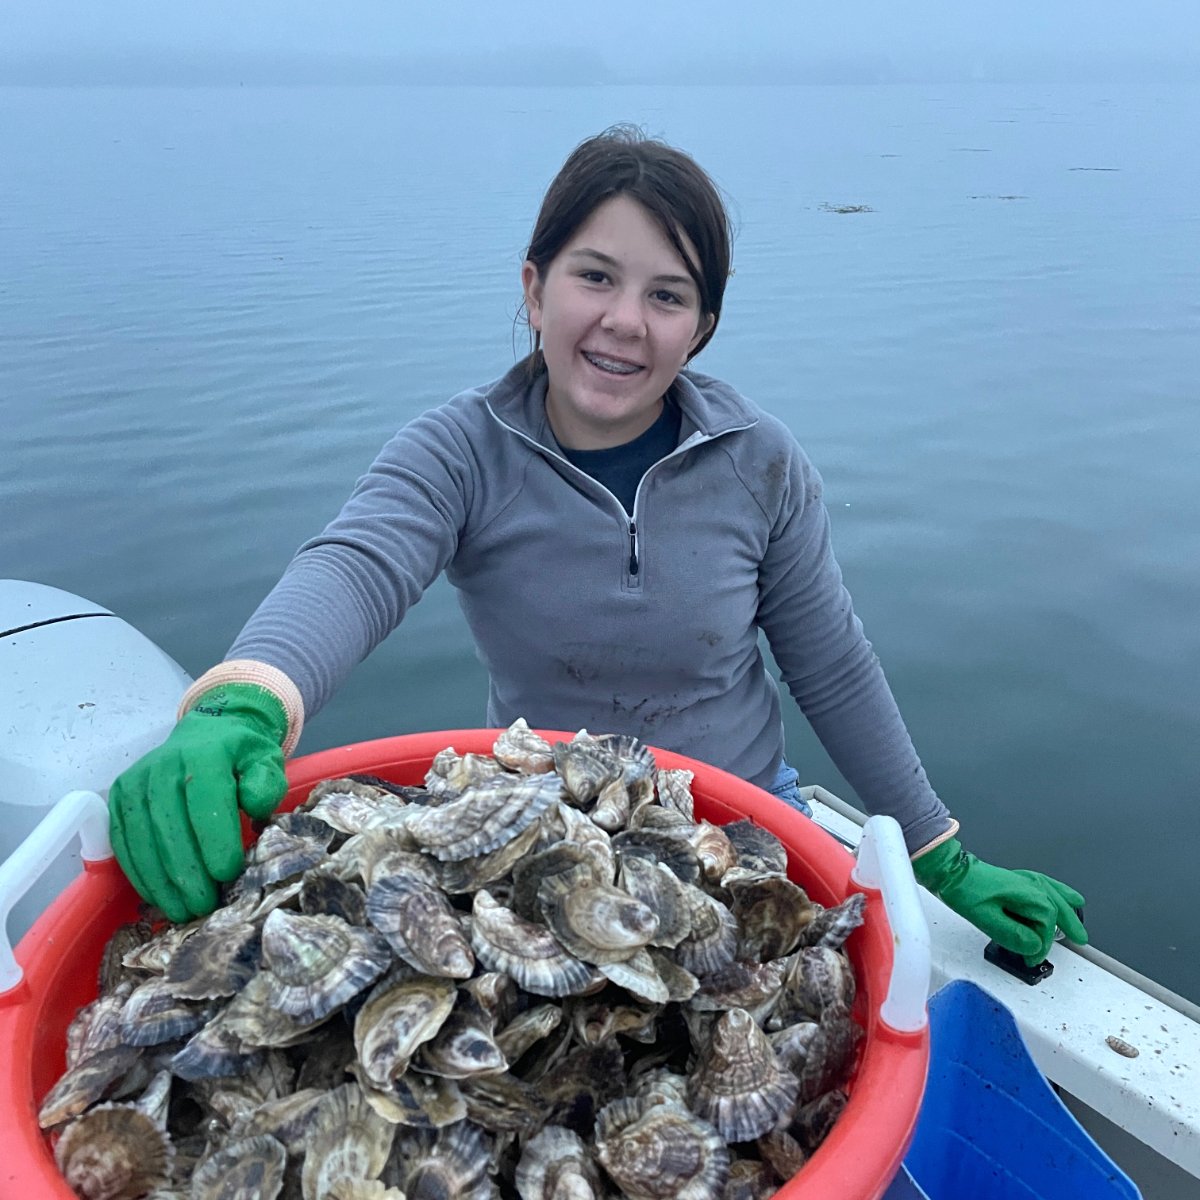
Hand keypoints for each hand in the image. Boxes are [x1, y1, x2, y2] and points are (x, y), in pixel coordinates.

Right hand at [107, 683, 288, 921]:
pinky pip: (125, 844)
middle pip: (170, 829)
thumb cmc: (240, 756)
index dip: (215, 842)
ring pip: (143, 842)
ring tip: (183, 912)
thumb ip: (266, 783)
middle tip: (206, 906)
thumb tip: (254, 807)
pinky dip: (141, 875)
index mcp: (203, 755)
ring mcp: (134, 785)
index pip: (205, 803)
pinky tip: (159, 897)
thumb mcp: (265, 760)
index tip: (228, 875)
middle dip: (188, 874)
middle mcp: (161, 768)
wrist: (205, 734)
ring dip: (162, 883)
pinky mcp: (118, 801)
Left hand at [912, 836, 1087, 965]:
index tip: (1031, 958)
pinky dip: (1060, 894)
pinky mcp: (1019, 880)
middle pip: (1061, 908)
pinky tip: (1065, 897)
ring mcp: (1026, 880)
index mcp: (1028, 894)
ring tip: (1078, 926)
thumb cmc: (963, 889)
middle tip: (1078, 941)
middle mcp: (1032, 885)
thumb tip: (1033, 948)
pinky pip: (1049, 886)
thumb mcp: (985, 918)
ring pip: (1058, 895)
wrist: (949, 869)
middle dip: (1070, 926)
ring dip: (1069, 910)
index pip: (1047, 926)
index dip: (1041, 946)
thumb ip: (1013, 935)